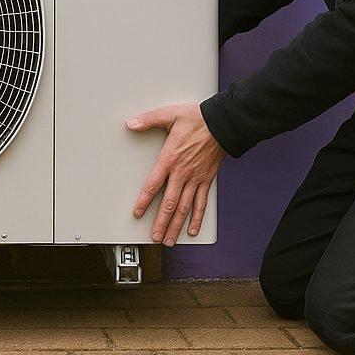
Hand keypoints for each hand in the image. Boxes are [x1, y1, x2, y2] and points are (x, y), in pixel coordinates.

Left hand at [128, 102, 224, 245]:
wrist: (222, 124)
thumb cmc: (197, 119)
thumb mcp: (169, 114)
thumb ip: (149, 120)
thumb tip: (131, 123)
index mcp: (170, 159)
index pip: (153, 185)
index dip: (144, 201)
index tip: (138, 213)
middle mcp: (182, 173)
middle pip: (169, 203)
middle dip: (161, 222)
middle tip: (154, 237)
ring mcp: (196, 179)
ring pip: (185, 208)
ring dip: (176, 225)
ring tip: (169, 240)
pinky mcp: (207, 180)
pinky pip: (201, 203)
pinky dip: (197, 218)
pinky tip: (192, 229)